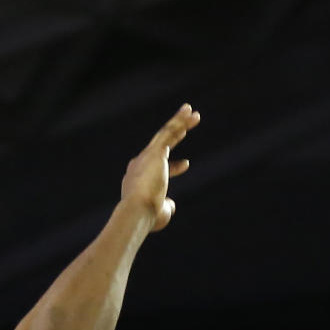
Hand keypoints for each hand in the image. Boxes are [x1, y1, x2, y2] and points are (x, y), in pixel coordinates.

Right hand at [121, 103, 199, 231]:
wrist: (137, 210)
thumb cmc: (147, 217)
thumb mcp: (159, 214)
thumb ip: (166, 207)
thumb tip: (171, 205)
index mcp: (137, 179)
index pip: (158, 169)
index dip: (174, 167)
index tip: (187, 164)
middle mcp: (140, 164)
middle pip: (161, 145)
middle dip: (175, 135)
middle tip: (186, 127)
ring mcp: (147, 156)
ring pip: (166, 134)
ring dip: (180, 122)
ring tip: (192, 111)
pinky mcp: (155, 152)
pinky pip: (169, 132)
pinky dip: (179, 121)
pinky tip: (190, 113)